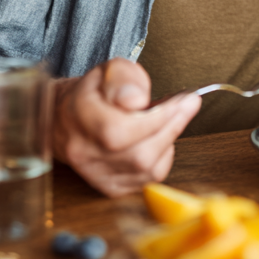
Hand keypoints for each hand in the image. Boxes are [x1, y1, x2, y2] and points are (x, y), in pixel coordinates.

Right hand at [52, 58, 200, 196]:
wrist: (69, 118)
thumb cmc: (95, 93)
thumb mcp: (109, 71)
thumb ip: (124, 80)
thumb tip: (138, 100)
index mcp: (79, 119)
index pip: (119, 130)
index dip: (157, 118)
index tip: (184, 100)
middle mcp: (84, 153)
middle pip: (138, 155)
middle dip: (172, 127)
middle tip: (188, 105)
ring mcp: (96, 174)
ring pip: (146, 169)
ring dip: (169, 141)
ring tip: (174, 118)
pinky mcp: (110, 187)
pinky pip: (147, 179)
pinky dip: (162, 158)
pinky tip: (160, 139)